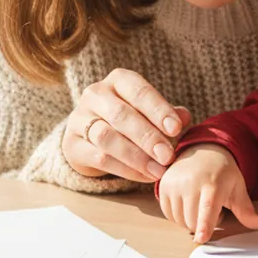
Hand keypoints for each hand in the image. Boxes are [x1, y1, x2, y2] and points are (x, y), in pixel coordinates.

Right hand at [62, 68, 190, 182]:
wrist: (88, 137)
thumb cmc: (128, 119)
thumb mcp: (147, 111)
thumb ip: (166, 113)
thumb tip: (184, 116)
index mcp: (118, 80)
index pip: (139, 91)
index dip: (158, 110)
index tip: (176, 129)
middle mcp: (95, 94)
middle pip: (121, 115)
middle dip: (147, 137)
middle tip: (168, 156)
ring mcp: (79, 118)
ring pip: (107, 138)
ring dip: (136, 156)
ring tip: (158, 170)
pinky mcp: (72, 144)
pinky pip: (99, 158)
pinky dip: (125, 169)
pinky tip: (144, 176)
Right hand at [157, 144, 257, 242]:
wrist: (203, 150)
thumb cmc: (222, 173)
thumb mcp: (237, 187)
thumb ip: (245, 209)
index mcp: (213, 184)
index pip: (207, 208)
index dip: (204, 225)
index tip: (201, 238)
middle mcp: (190, 183)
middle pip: (192, 221)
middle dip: (203, 224)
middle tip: (212, 209)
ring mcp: (174, 183)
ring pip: (179, 220)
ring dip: (190, 220)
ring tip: (199, 204)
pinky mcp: (163, 186)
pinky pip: (169, 214)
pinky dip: (178, 215)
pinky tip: (187, 202)